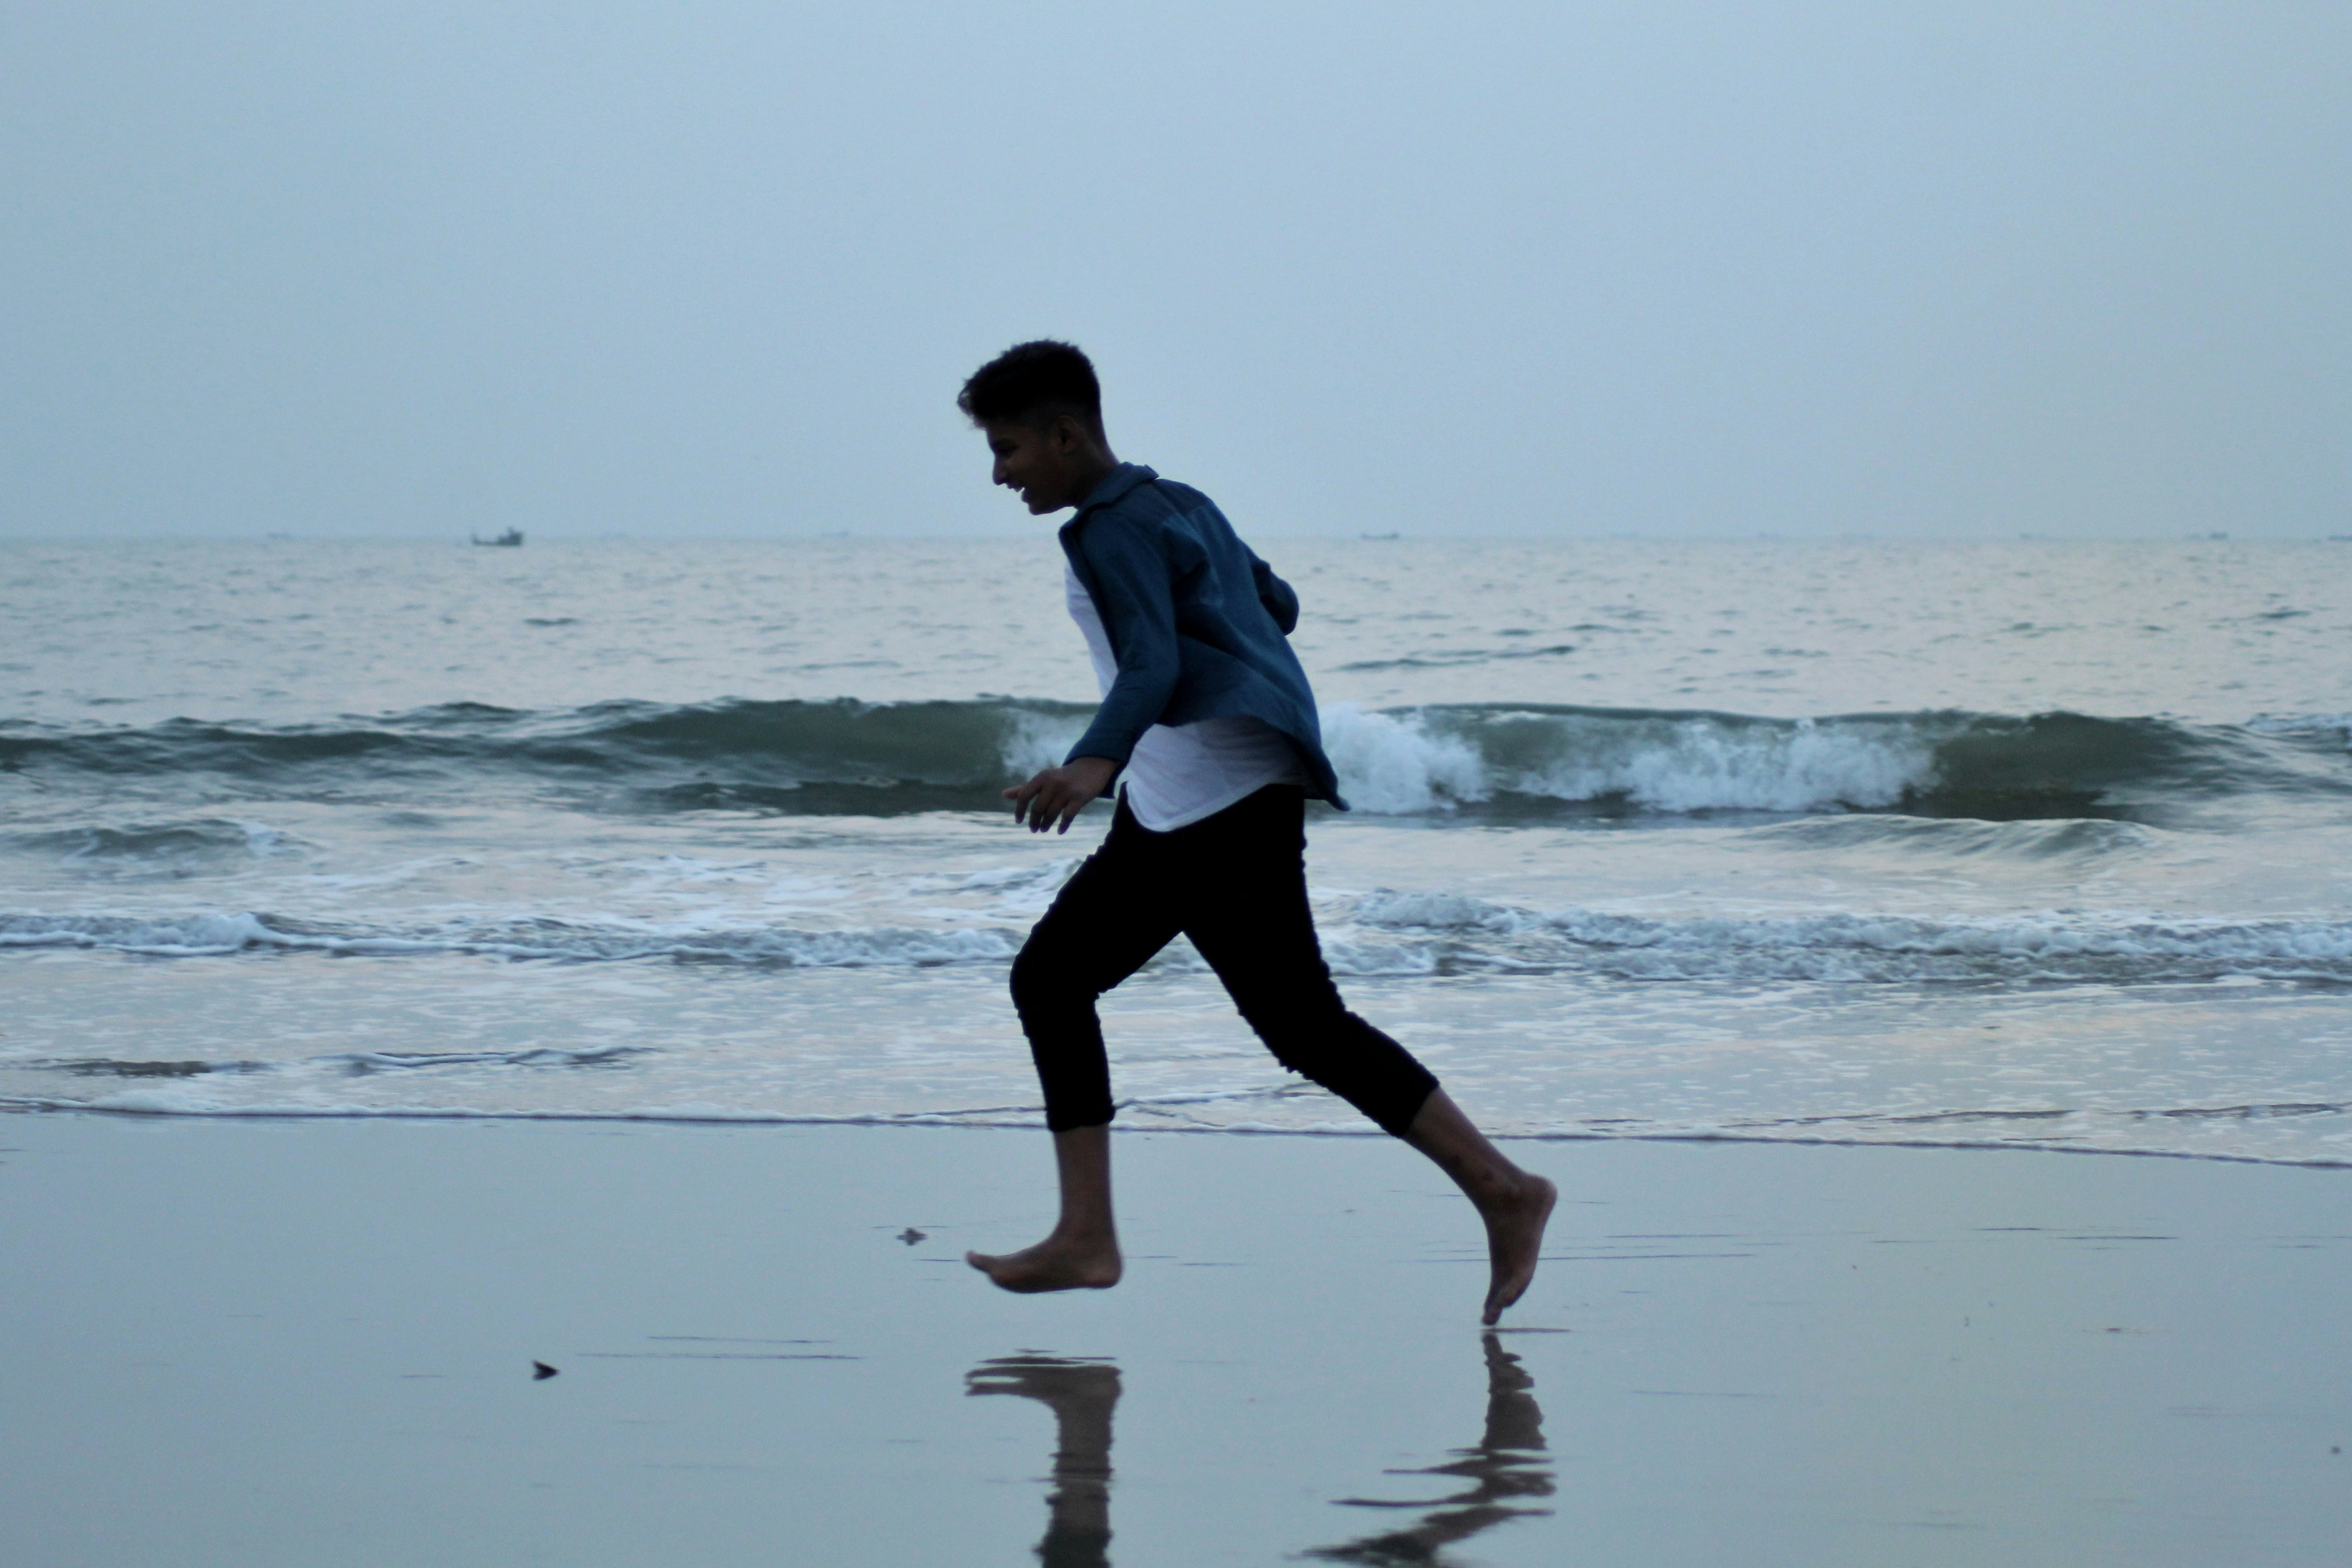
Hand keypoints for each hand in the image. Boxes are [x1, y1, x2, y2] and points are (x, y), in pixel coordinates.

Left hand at [1003, 757, 1118, 833]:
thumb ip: (1025, 788)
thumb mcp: (1043, 780)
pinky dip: (1063, 826)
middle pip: (1038, 808)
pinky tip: (1059, 831)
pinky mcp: (1080, 797)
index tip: (1018, 821)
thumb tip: (1004, 794)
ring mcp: (1067, 790)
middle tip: (1034, 829)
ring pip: (1051, 813)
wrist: (1090, 768)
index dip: (1019, 810)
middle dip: (1034, 821)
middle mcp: (1053, 782)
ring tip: (1043, 829)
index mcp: (1042, 777)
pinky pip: (1068, 816)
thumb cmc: (1062, 777)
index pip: (1024, 795)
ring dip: (1046, 824)